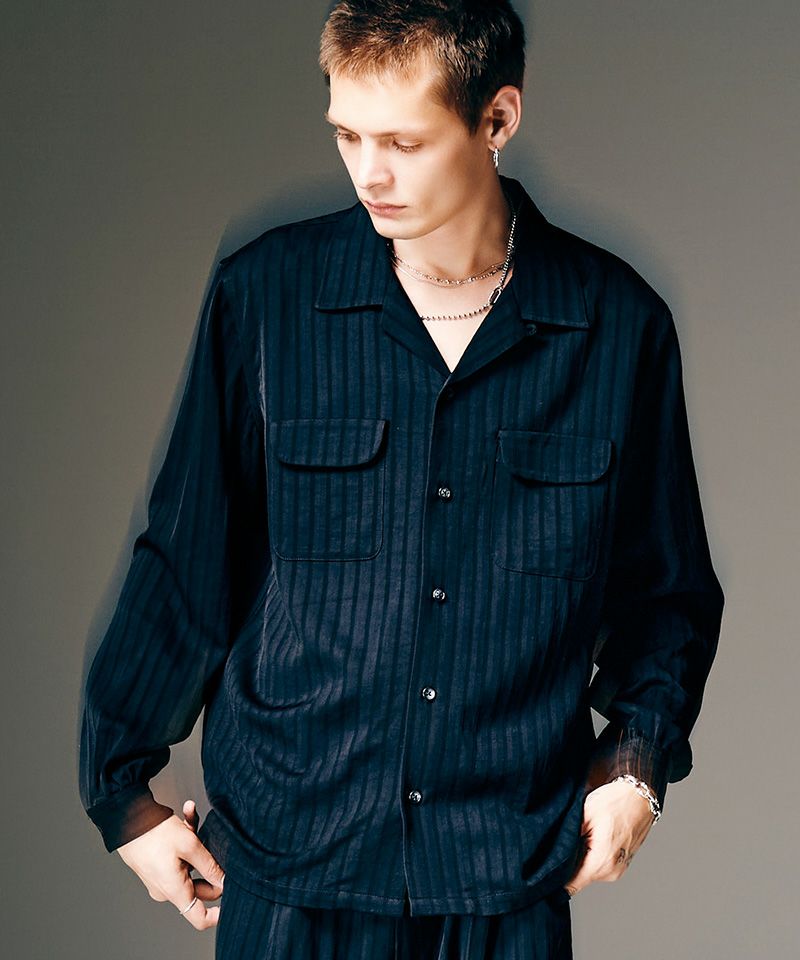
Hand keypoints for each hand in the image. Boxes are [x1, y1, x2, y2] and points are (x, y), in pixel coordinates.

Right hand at [116, 799, 224, 930]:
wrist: (125, 817)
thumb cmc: (154, 832)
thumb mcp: (190, 845)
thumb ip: (210, 866)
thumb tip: (225, 882)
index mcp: (174, 890)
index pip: (199, 917)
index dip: (218, 913)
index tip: (233, 897)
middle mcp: (167, 889)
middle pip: (200, 887)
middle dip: (209, 864)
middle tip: (212, 843)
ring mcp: (162, 878)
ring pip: (190, 866)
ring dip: (196, 845)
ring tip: (192, 820)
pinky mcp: (158, 866)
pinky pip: (179, 858)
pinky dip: (185, 839)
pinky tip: (187, 814)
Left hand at [563, 780, 655, 896]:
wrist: (640, 796)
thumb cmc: (614, 802)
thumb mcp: (584, 814)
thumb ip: (567, 836)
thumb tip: (552, 854)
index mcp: (602, 862)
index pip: (570, 884)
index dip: (555, 878)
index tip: (544, 869)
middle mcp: (611, 872)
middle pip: (578, 877)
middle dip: (567, 863)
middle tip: (563, 841)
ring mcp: (618, 870)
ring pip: (588, 871)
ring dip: (580, 858)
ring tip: (581, 835)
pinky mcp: (620, 865)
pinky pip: (598, 866)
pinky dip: (591, 855)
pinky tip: (591, 837)